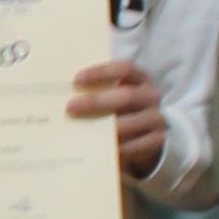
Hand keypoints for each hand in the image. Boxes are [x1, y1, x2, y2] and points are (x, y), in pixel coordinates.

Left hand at [70, 58, 165, 178]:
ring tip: (82, 132)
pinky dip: (120, 148)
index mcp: (140, 79)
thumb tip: (59, 91)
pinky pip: (139, 145)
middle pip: (126, 96)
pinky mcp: (158, 140)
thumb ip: (96, 90)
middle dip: (97, 101)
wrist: (147, 133)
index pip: (125, 69)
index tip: (76, 79)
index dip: (102, 72)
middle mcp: (151, 96)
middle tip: (70, 107)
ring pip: (133, 122)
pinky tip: (100, 149)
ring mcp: (157, 118)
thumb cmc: (121, 108)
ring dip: (106, 128)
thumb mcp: (113, 94)